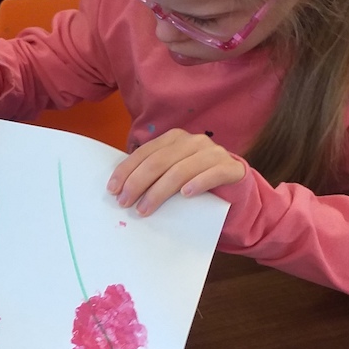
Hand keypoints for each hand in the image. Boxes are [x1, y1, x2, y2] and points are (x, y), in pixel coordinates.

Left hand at [107, 129, 245, 215]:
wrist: (235, 193)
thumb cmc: (196, 186)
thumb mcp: (171, 178)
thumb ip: (153, 177)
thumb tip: (121, 190)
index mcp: (175, 140)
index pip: (145, 153)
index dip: (127, 170)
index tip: (112, 189)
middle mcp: (193, 141)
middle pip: (159, 161)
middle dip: (138, 182)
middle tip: (125, 203)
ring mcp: (214, 153)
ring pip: (181, 169)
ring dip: (160, 190)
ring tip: (145, 209)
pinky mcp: (231, 168)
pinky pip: (212, 173)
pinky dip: (198, 183)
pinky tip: (185, 195)